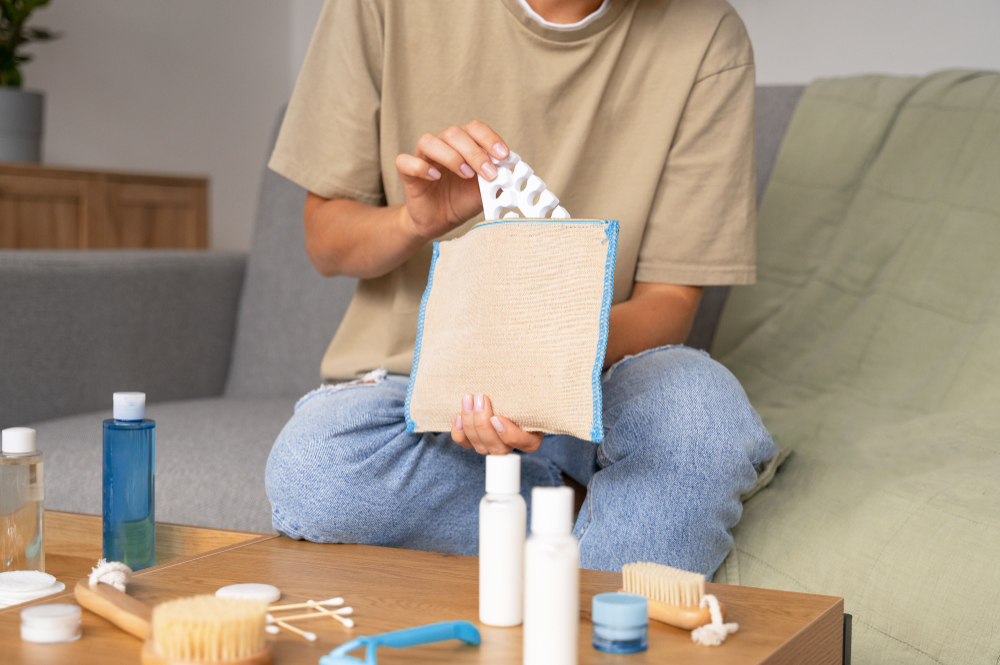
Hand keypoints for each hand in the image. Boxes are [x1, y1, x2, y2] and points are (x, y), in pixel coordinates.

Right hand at [394, 121, 509, 241]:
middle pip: (454, 133)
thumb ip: (498, 181)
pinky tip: (435, 177)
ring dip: (451, 156)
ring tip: (465, 175)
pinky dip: (420, 167)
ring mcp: (423, 157)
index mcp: (462, 145)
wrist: (438, 222)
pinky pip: (405, 161)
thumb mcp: (485, 192)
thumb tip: (516, 171)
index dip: (489, 138)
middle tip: (488, 172)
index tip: (504, 155)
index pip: (474, 129)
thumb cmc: (460, 201)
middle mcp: (442, 145)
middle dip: (474, 152)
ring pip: (429, 141)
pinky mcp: (407, 173)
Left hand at [451, 393, 542, 454]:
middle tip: (480, 399)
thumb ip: (527, 389)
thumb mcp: (528, 389)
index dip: (509, 434)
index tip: (497, 417)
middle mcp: (512, 444)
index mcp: (532, 435)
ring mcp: (493, 444)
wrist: (505, 388)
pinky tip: (458, 417)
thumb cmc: (521, 388)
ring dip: (470, 423)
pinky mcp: (476, 441)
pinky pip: (465, 444)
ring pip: (480, 446)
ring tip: (468, 400)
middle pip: (498, 447)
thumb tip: (524, 373)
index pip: (525, 443)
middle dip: (483, 424)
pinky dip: (460, 433)